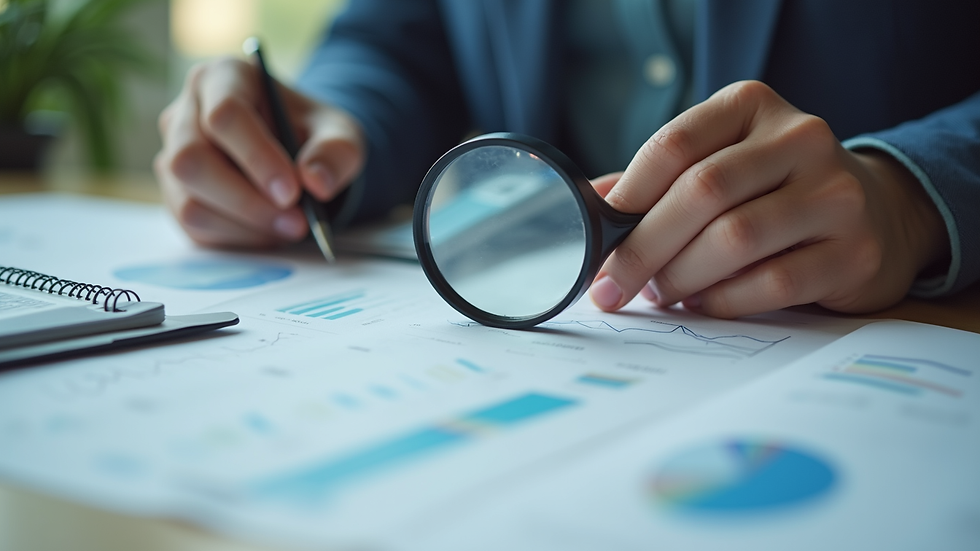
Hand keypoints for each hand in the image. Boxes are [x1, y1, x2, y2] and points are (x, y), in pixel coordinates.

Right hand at [154, 57, 364, 247]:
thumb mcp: (340, 133)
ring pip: (188, 201)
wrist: (297, 153)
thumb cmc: (312, 134)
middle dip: (247, 201)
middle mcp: (187, 112)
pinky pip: (193, 226)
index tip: (292, 192)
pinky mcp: (176, 194)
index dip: (257, 157)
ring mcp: (173, 155)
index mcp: (224, 77)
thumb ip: (336, 152)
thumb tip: (316, 182)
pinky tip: (268, 230)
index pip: (225, 115)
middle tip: (296, 222)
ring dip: (244, 225)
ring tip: (289, 227)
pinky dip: (235, 237)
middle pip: (192, 161)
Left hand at [589, 80, 948, 317]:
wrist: (875, 213)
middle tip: (611, 286)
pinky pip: (772, 283)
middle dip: (642, 248)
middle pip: (701, 192)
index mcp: (752, 106)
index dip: (627, 195)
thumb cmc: (772, 190)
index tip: (595, 238)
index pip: (675, 144)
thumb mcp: (718, 163)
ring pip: (735, 238)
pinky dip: (724, 300)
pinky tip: (705, 303)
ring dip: (681, 276)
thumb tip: (589, 207)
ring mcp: (835, 193)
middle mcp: (801, 138)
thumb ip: (656, 183)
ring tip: (660, 292)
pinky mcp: (855, 252)